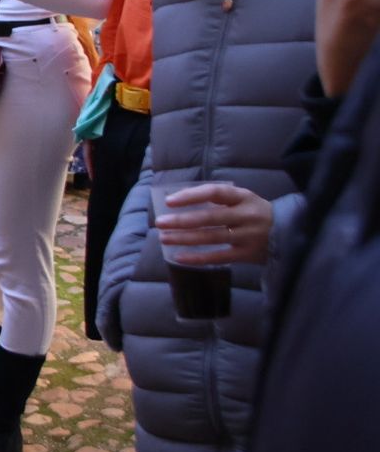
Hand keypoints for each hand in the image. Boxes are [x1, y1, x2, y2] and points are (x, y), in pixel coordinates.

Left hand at [156, 183, 272, 265]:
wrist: (290, 233)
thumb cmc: (256, 213)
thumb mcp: (243, 199)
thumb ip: (218, 200)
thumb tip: (180, 202)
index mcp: (243, 197)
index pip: (215, 192)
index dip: (191, 196)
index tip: (170, 201)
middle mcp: (246, 216)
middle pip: (210, 218)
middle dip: (182, 220)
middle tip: (160, 223)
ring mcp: (247, 236)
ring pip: (211, 238)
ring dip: (185, 238)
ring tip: (164, 238)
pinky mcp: (247, 254)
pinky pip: (219, 257)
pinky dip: (197, 258)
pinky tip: (179, 257)